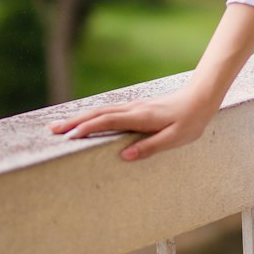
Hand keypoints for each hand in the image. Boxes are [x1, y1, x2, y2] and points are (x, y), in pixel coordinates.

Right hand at [49, 86, 217, 161]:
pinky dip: (92, 114)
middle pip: (98, 113)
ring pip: (101, 110)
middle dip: (74, 122)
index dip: (88, 128)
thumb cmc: (191, 120)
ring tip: (61, 125)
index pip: (108, 121)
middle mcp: (134, 109)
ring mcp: (134, 106)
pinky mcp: (136, 107)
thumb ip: (151, 147)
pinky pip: (108, 110)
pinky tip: (85, 120)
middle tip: (52, 130)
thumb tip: (124, 156)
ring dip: (80, 117)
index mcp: (141, 117)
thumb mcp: (176, 138)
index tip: (70, 137)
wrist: (201, 97)